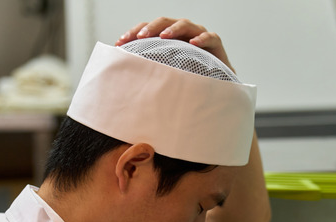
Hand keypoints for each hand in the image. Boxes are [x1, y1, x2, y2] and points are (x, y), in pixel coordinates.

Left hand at [115, 17, 234, 71]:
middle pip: (164, 22)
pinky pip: (211, 37)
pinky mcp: (215, 44)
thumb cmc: (186, 78)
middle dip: (151, 28)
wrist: (214, 86)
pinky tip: (194, 43)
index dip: (134, 33)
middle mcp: (182, 33)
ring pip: (185, 24)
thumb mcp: (163, 73)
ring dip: (173, 28)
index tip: (120, 43)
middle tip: (140, 37)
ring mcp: (199, 35)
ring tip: (164, 36)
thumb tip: (121, 69)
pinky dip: (202, 38)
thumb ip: (147, 69)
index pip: (148, 29)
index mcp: (168, 38)